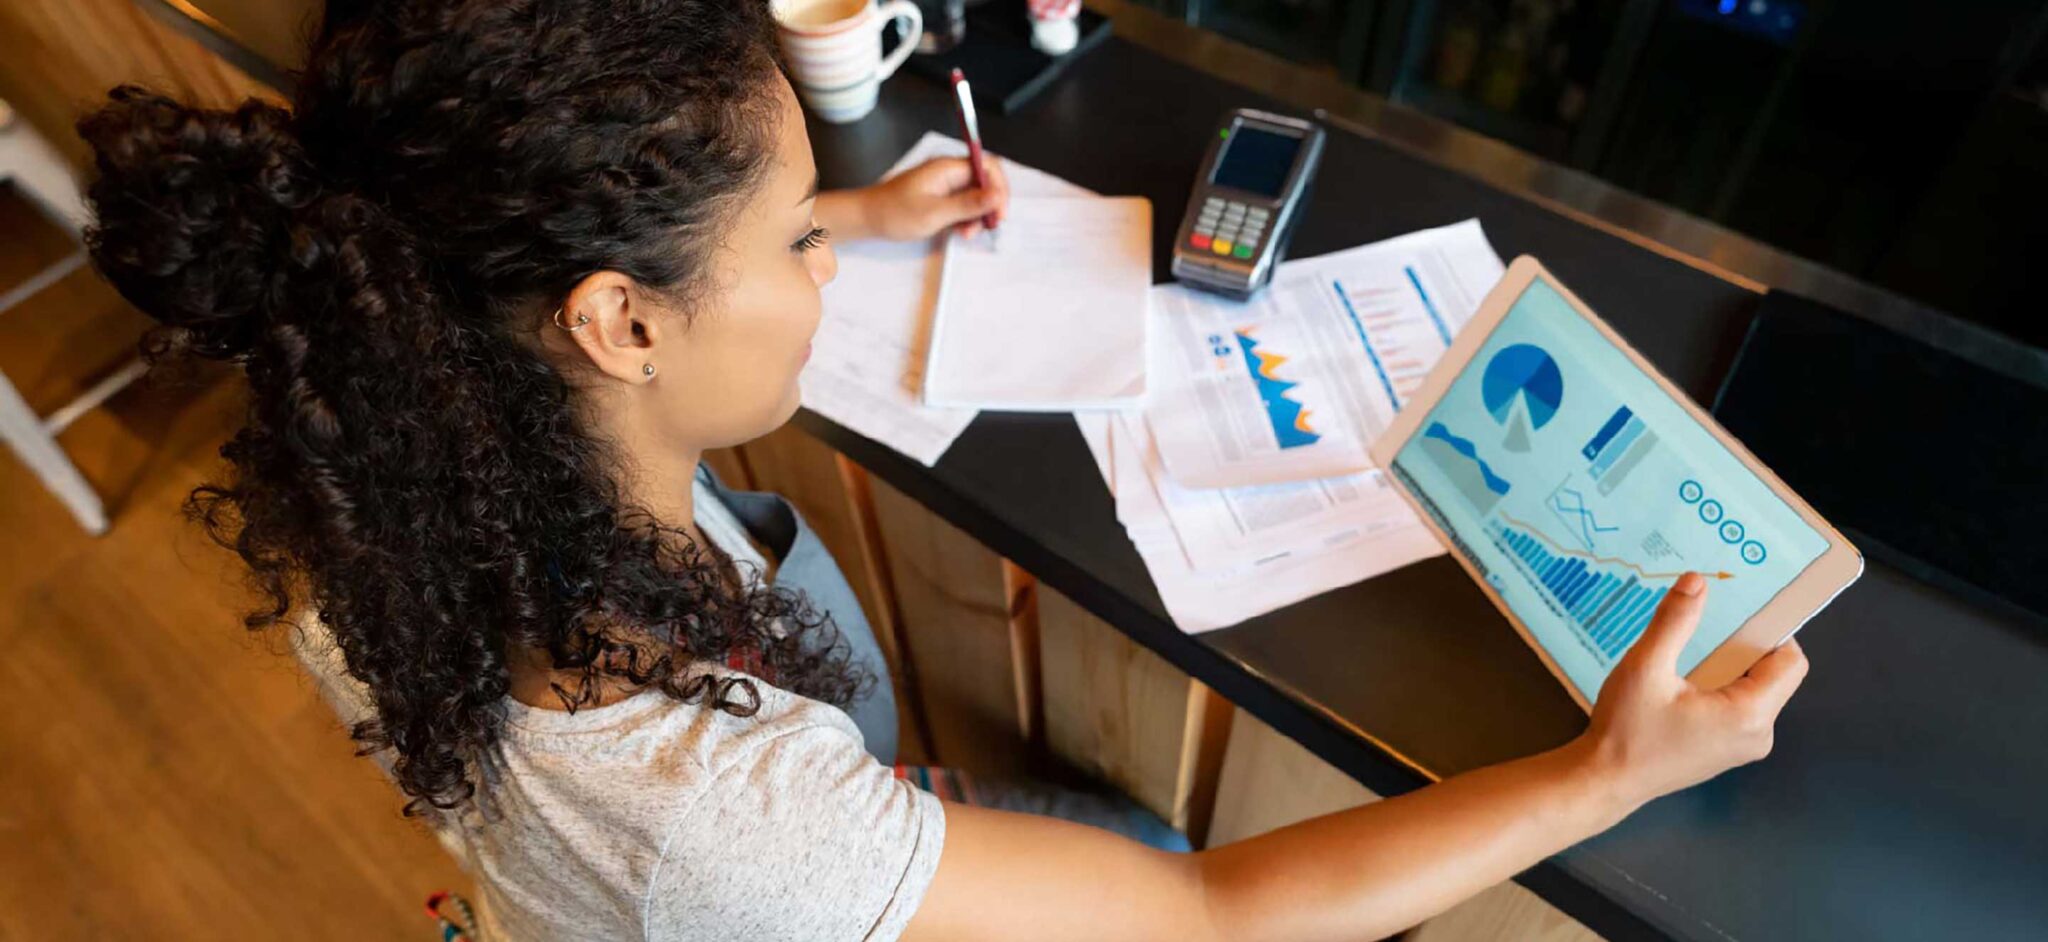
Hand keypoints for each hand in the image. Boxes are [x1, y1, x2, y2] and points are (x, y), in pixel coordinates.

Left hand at [853, 155, 1009, 240]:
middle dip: (990, 205)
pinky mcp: (939, 197)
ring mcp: (944, 185)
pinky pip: (962, 205)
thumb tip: (998, 196)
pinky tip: (960, 232)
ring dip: (977, 215)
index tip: (999, 212)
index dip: (999, 188)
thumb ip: (968, 204)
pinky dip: (965, 219)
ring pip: (975, 196)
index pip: (987, 167)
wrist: (866, 218)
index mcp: (947, 168)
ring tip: (967, 234)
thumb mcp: (935, 212)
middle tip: (988, 226)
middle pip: (984, 182)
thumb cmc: (895, 213)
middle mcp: (948, 172)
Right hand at [1573, 571, 1809, 812]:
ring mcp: (1744, 747)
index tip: (1738, 611)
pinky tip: (1684, 681)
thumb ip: (1674, 623)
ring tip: (1690, 652)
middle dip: (1744, 646)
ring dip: (1730, 666)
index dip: (1771, 631)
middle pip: (1774, 675)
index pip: (1790, 662)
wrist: (1605, 781)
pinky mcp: (1726, 752)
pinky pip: (1739, 708)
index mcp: (1749, 714)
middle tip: (1707, 626)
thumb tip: (1697, 581)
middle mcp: (1758, 734)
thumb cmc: (1627, 730)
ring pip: (1756, 691)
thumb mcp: (1645, 668)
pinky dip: (1721, 687)